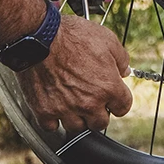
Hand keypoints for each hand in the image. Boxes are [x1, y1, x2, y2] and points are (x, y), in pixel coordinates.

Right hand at [16, 15, 132, 132]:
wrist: (39, 37)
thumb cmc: (72, 35)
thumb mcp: (107, 39)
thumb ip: (121, 58)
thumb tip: (124, 70)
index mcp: (108, 87)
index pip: (123, 107)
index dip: (118, 100)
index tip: (112, 96)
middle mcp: (89, 103)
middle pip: (100, 123)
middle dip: (98, 112)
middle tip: (91, 99)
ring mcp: (66, 109)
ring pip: (77, 127)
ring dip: (76, 117)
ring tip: (72, 102)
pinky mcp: (44, 111)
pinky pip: (52, 127)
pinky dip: (53, 120)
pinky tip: (54, 106)